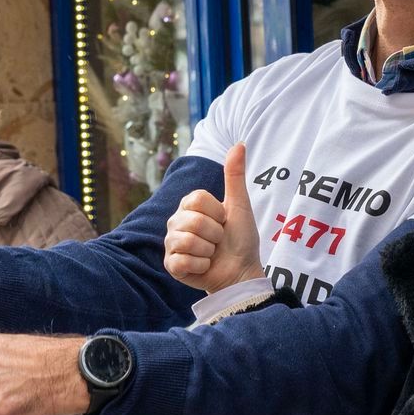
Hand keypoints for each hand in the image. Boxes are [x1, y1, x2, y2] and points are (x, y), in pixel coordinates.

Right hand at [164, 143, 262, 292]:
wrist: (241, 271)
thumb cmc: (241, 239)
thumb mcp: (239, 204)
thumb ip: (235, 175)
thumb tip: (239, 143)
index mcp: (189, 206)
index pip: (197, 199)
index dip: (217, 213)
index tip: (223, 221)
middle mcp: (176, 222)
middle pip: (193, 221)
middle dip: (214, 234)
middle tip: (218, 240)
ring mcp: (171, 244)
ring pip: (188, 241)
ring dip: (208, 251)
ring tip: (211, 254)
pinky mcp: (171, 265)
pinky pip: (182, 261)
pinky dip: (200, 266)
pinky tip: (204, 267)